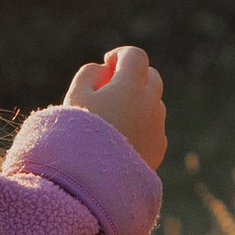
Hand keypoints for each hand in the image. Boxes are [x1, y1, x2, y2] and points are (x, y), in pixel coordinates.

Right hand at [64, 44, 165, 166]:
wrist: (93, 180)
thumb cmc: (78, 134)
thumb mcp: (75, 97)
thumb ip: (89, 74)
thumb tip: (104, 70)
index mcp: (131, 86)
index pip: (135, 56)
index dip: (120, 55)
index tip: (107, 63)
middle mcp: (151, 103)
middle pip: (151, 77)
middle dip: (134, 75)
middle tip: (111, 85)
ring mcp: (158, 126)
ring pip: (153, 103)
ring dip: (138, 101)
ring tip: (112, 115)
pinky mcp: (159, 148)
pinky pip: (154, 127)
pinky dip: (142, 125)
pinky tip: (121, 137)